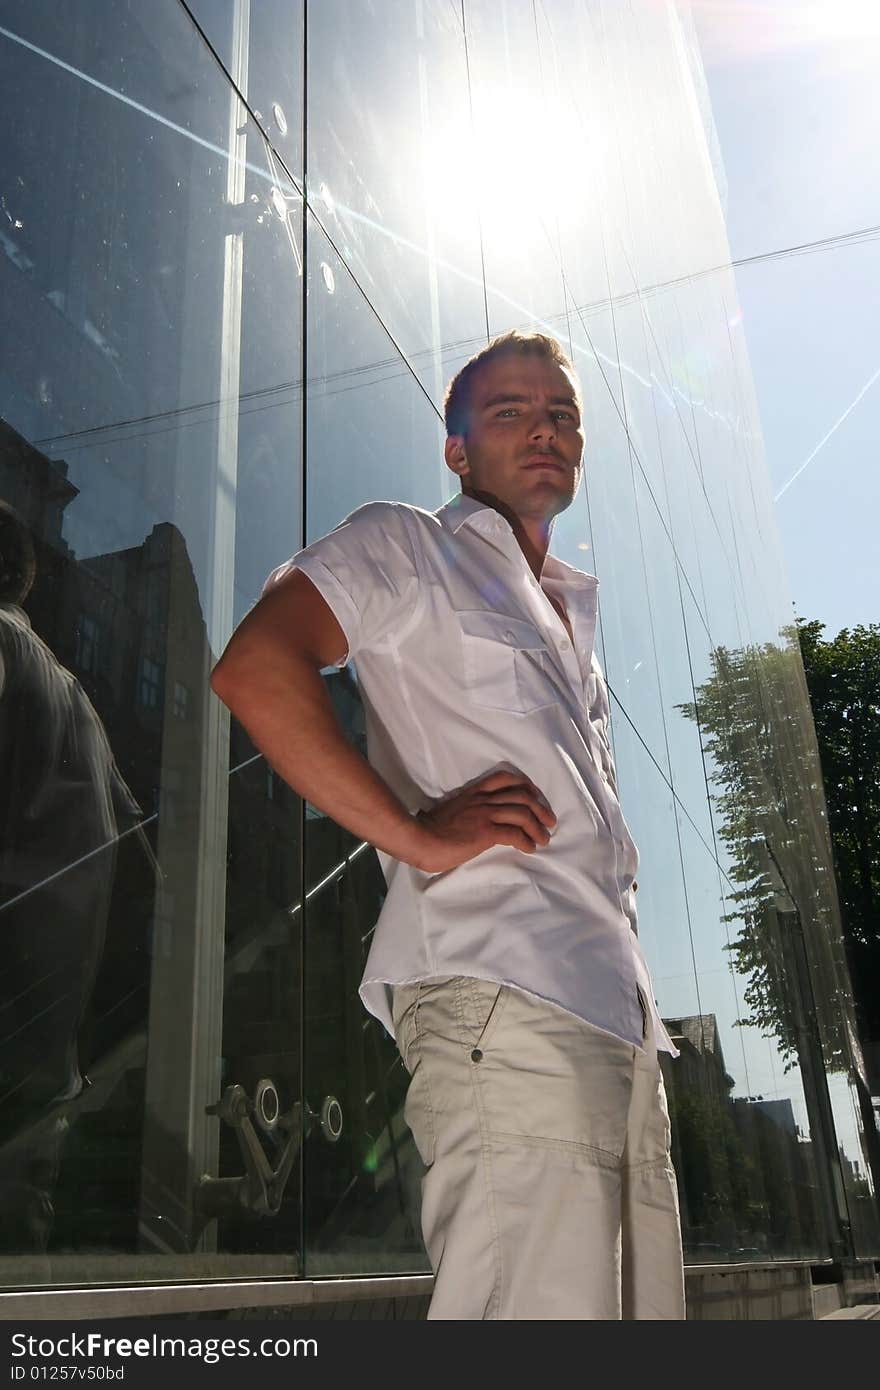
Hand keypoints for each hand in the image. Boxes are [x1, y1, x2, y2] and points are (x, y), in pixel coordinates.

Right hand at [410, 769, 555, 874]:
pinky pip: (514, 834)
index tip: (535, 795)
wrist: (420, 839)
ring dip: (538, 827)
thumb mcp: (451, 810)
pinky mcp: (485, 832)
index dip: (525, 785)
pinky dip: (526, 841)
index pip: (504, 778)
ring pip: (522, 813)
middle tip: (550, 820)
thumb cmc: (430, 829)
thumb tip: (475, 820)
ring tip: (544, 839)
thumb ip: (466, 810)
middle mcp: (482, 800)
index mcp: (473, 793)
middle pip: (521, 795)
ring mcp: (485, 814)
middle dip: (540, 807)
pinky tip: (530, 848)